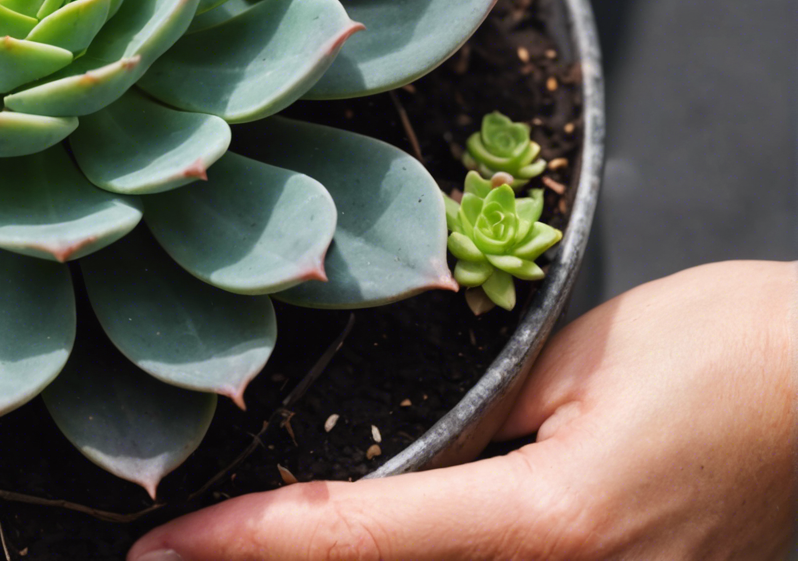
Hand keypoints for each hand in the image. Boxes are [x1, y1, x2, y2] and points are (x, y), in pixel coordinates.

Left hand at [126, 261, 797, 560]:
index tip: (159, 548)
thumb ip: (470, 417)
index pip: (356, 537)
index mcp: (548, 519)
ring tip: (246, 550)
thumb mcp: (574, 357)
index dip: (242, 544)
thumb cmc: (729, 348)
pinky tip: (371, 548)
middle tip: (179, 555)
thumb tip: (392, 455)